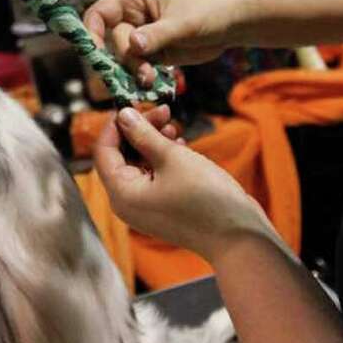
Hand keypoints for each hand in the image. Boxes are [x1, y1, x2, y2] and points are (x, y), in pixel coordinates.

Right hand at [83, 0, 240, 84]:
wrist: (232, 22)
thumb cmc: (209, 10)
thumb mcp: (183, 23)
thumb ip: (156, 35)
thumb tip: (133, 45)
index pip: (98, 14)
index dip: (92, 34)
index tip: (97, 56)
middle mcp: (132, 15)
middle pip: (111, 42)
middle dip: (124, 60)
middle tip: (143, 74)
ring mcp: (141, 34)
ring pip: (123, 58)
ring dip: (133, 72)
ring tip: (151, 79)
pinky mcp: (151, 52)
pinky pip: (136, 67)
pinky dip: (142, 77)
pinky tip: (154, 82)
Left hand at [93, 104, 273, 261]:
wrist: (239, 238)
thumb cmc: (205, 198)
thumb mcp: (172, 157)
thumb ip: (144, 134)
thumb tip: (123, 115)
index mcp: (122, 193)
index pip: (103, 151)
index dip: (116, 125)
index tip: (134, 104)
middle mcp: (128, 203)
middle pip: (121, 156)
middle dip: (139, 131)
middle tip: (161, 111)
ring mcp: (146, 207)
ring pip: (139, 164)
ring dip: (152, 142)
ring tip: (172, 125)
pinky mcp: (164, 208)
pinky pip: (154, 176)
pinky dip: (163, 158)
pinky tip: (179, 144)